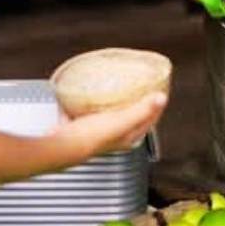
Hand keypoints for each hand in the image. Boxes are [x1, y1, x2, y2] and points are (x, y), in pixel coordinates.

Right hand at [49, 93, 166, 160]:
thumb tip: (161, 98)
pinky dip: (102, 99)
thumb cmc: (91, 136)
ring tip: (122, 82)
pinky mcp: (86, 124)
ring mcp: (101, 130)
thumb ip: (141, 111)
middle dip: (140, 99)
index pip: (151, 118)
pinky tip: (97, 90)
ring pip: (117, 111)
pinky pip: (99, 108)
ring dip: (121, 98)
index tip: (160, 85)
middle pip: (136, 114)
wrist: (63, 144)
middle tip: (143, 81)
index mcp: (129, 136)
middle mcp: (117, 135)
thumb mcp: (121, 121)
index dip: (157, 103)